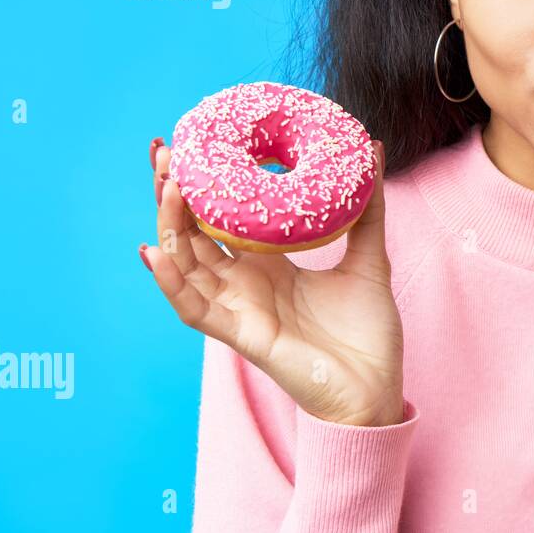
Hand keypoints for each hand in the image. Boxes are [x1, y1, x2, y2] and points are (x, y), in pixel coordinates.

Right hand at [141, 137, 404, 425]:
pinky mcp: (242, 336)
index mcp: (268, 265)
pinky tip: (157, 253)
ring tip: (167, 185)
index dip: (205, 185)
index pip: (222, 218)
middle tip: (166, 150)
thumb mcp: (369, 258)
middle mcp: (245, 283)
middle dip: (175, 193)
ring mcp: (239, 309)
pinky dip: (173, 283)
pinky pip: (196, 309)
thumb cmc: (367, 333)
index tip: (194, 142)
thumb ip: (367, 209)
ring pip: (188, 264)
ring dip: (171, 225)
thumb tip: (374, 151)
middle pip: (194, 233)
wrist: (376, 390)